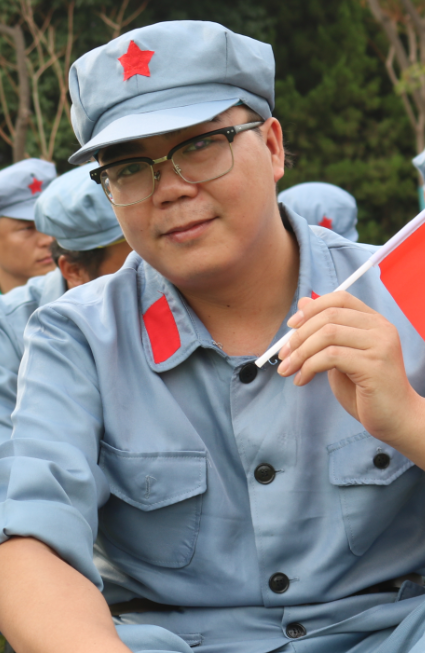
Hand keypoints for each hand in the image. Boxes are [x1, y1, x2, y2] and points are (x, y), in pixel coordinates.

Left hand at [276, 291, 424, 451]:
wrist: (395, 419)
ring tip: (288, 370)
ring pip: (328, 334)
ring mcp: (380, 345)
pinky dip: (309, 367)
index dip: (312, 309)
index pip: (340, 299)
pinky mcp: (374, 365)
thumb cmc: (366, 390)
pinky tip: (302, 380)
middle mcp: (381, 328)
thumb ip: (326, 332)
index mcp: (374, 321)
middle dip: (299, 335)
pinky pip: (331, 356)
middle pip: (330, 316)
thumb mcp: (340, 356)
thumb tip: (303, 302)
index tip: (291, 326)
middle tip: (283, 355)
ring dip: (300, 353)